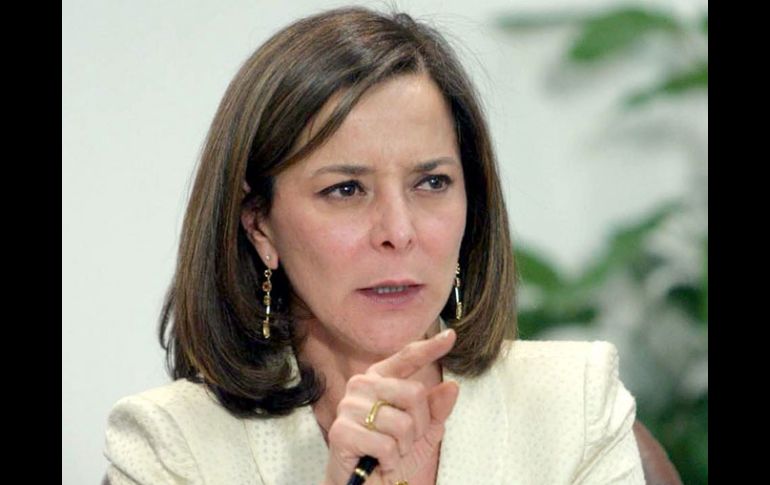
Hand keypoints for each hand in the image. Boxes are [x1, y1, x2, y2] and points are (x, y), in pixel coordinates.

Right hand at [322, 328, 459, 484]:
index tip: (450, 337)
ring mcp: (348, 406)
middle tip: (403, 442)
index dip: (429, 348)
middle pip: (414, 393)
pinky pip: (386, 444)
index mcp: (380, 379)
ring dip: (403, 447)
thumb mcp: (421, 433)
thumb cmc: (390, 457)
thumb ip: (435, 410)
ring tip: (389, 453)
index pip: (406, 358)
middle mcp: (362, 386)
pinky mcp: (341, 431)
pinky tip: (378, 462)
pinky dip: (390, 461)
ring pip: (402, 423)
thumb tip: (451, 387)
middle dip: (419, 425)